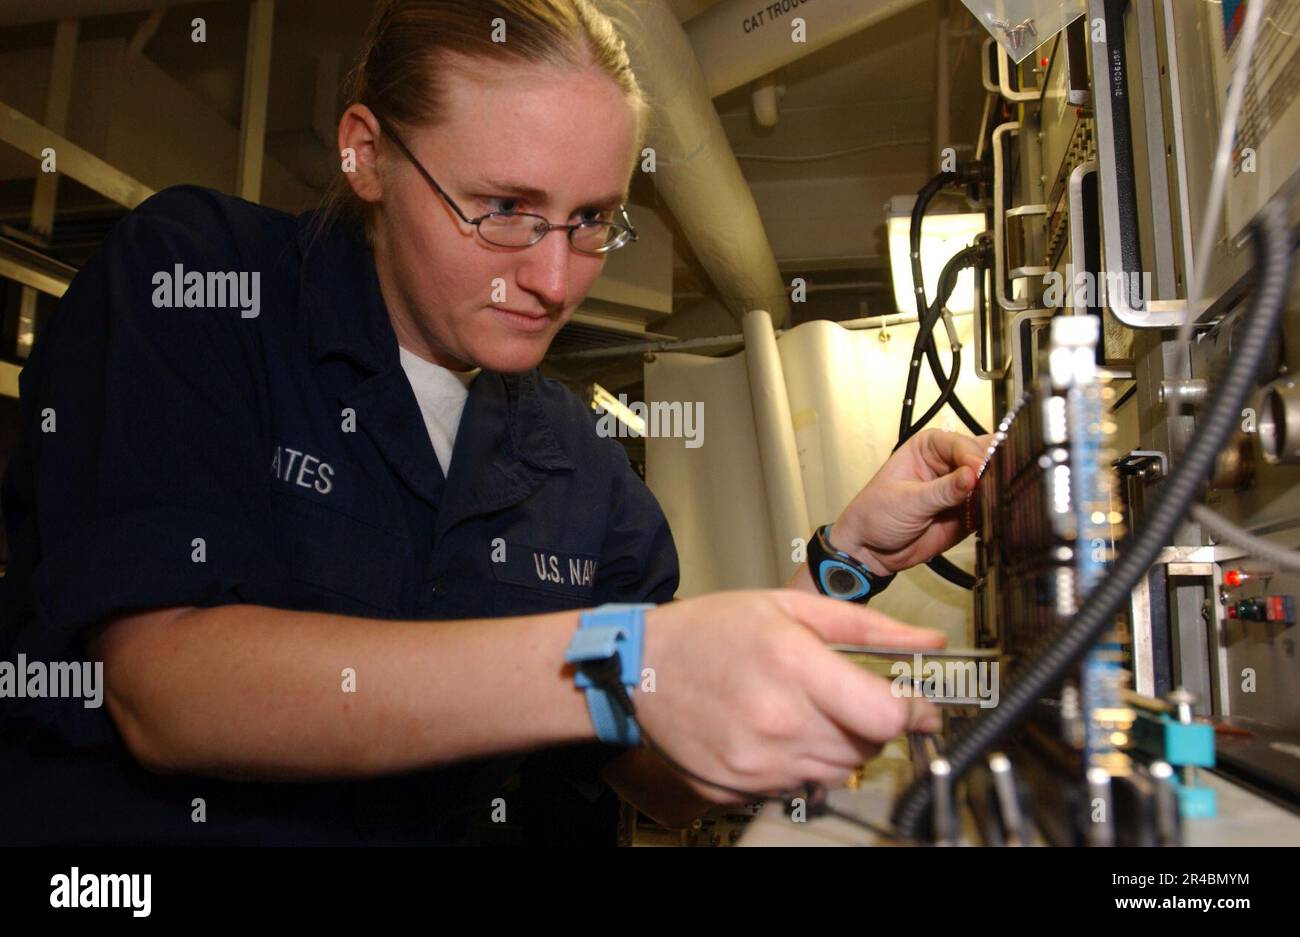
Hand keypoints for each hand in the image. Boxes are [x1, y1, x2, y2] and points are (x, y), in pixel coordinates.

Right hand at [635, 590, 944, 804]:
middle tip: (845, 698)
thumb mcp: (789, 608)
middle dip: (870, 724)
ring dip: (837, 747)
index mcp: (793, 667)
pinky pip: (796, 787)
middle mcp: (777, 722)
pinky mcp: (737, 788)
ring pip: (837, 773)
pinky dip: (798, 764)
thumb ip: (868, 629)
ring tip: (803, 712)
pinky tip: (773, 732)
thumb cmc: (708, 631)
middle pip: (866, 748)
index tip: (913, 704)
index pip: (885, 716)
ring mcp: (756, 763)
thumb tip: (928, 643)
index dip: (911, 711)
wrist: (637, 668)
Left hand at [831, 429, 991, 573]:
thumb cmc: (877, 514)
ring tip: (996, 503)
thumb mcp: (908, 500)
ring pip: (992, 483)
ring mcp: (961, 487)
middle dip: (992, 471)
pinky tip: (995, 516)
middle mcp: (949, 462)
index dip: (973, 457)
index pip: (962, 444)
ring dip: (996, 492)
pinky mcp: (969, 511)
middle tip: (995, 486)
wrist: (870, 549)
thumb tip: (973, 475)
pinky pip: (990, 508)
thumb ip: (943, 490)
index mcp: (929, 446)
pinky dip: (995, 512)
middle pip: (984, 458)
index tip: (979, 473)